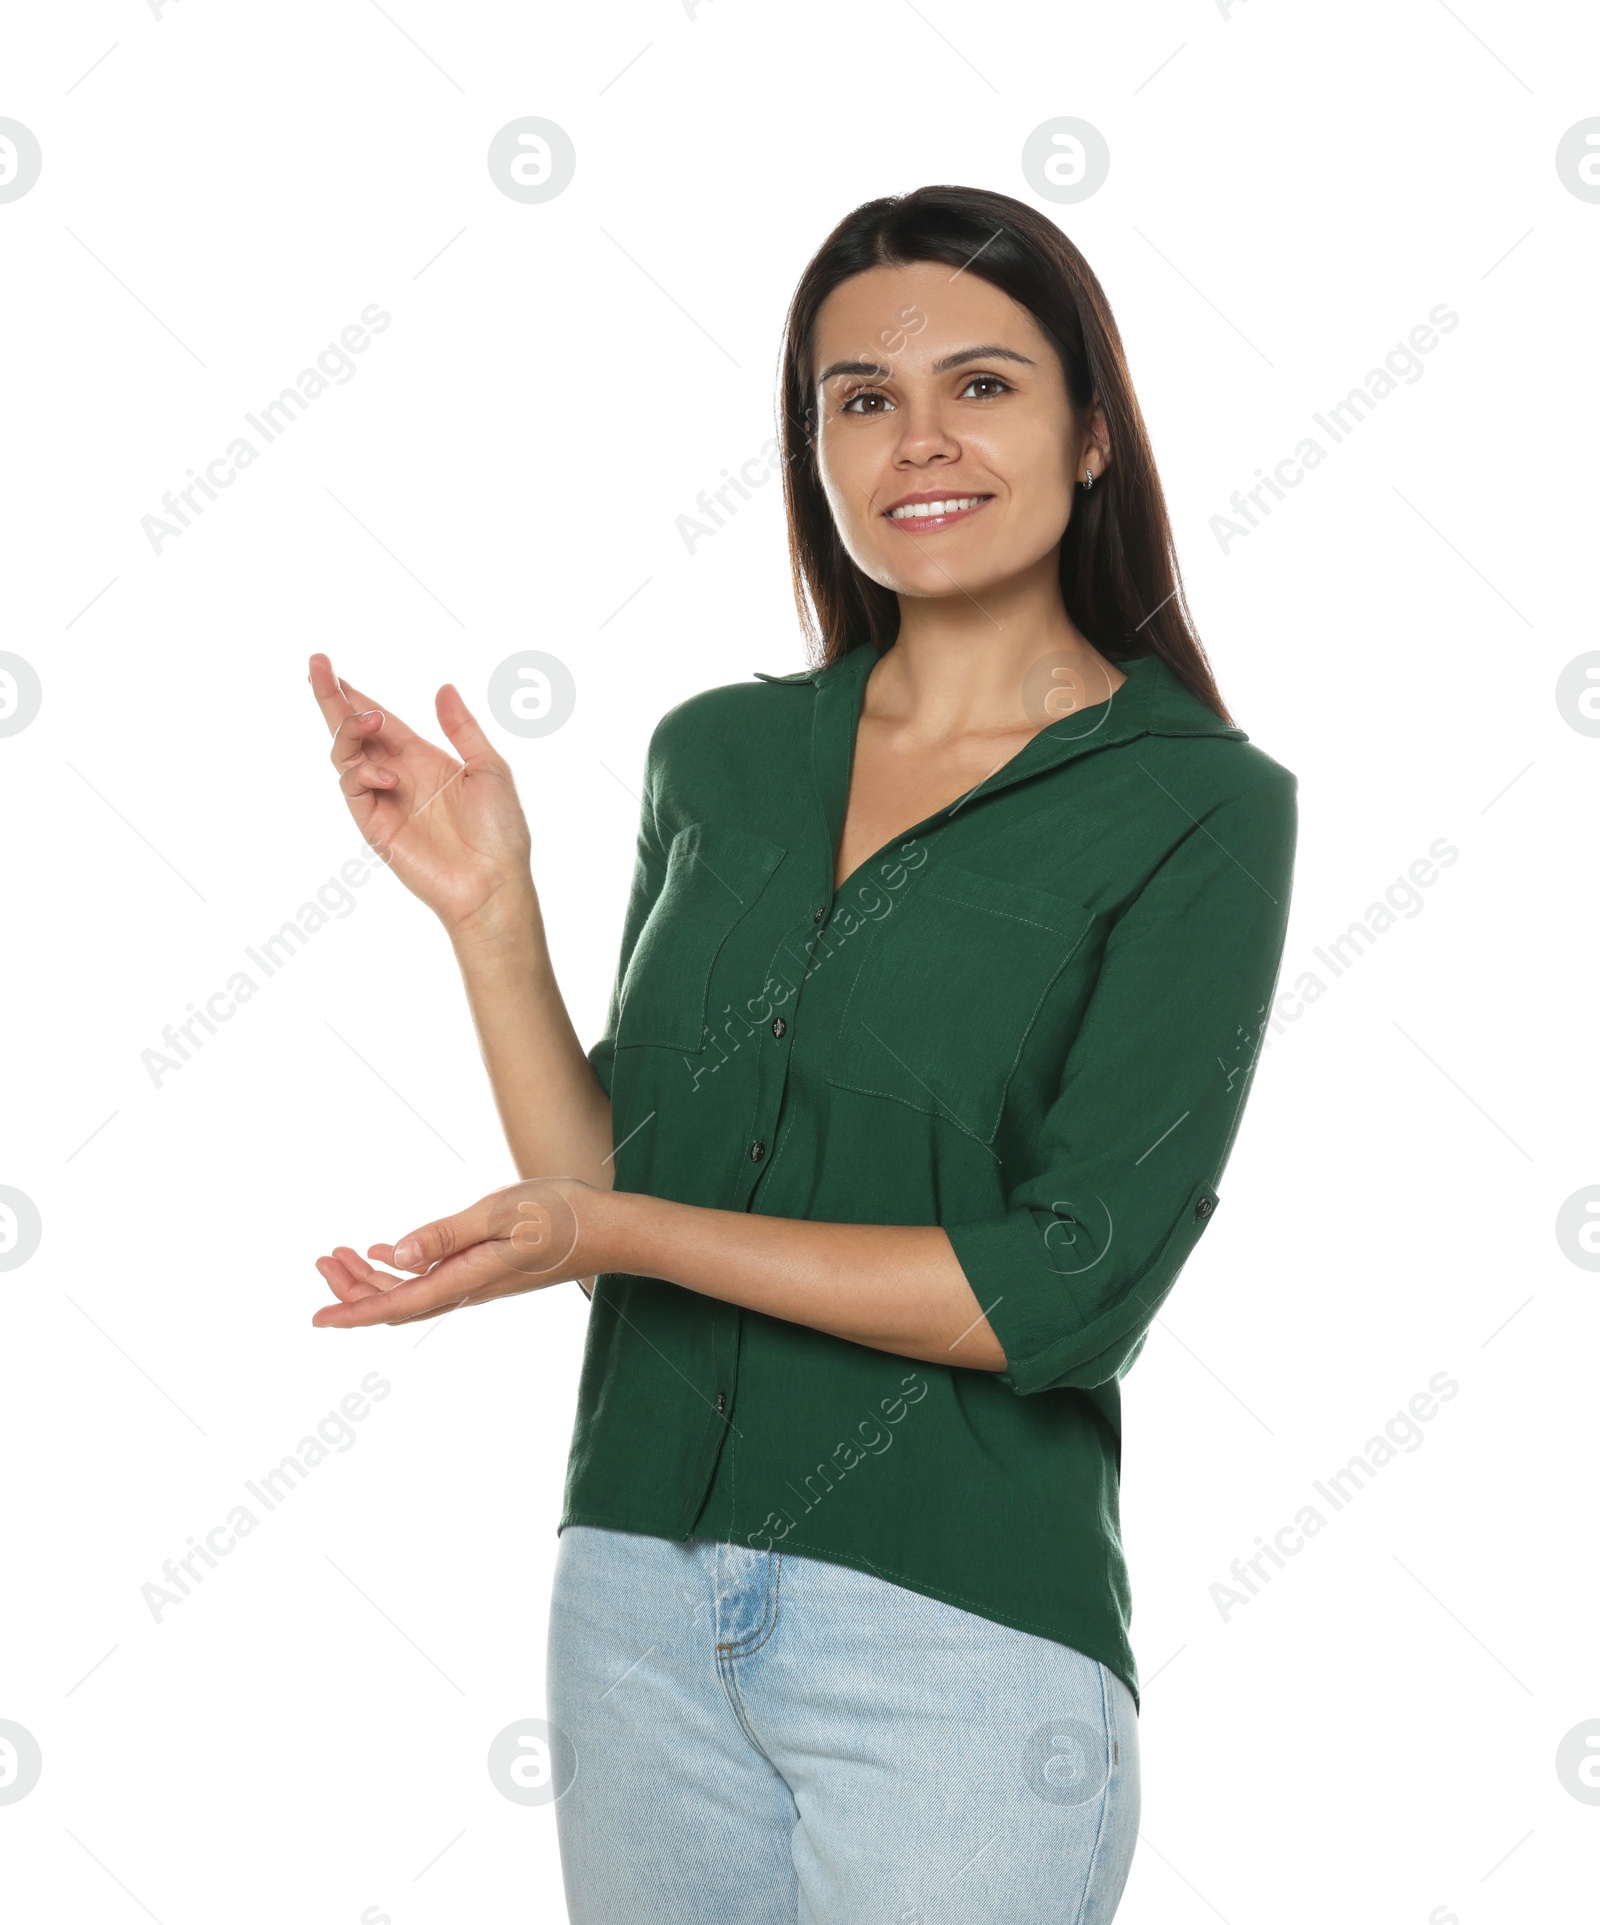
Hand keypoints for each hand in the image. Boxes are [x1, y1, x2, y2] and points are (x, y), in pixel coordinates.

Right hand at [308, 652, 535, 935]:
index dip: (357, 696)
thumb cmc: (500, 831)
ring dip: (350, 730)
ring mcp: (384, 800)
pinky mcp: (375, 825)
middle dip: (333, 699)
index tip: (331, 667)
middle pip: (353, 731)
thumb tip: (444, 689)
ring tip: (368, 719)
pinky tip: (388, 774)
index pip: (381, 721)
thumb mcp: (489, 768)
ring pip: (346, 755)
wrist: (494, 882)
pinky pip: (353, 788)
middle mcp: (399, 775)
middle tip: (317, 665)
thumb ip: (462, 729)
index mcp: (424, 759)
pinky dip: (363, 773)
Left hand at [311, 1176, 603, 1328]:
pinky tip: (388, 1252)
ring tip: (342, 1255)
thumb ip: (445, 1234)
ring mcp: (479, 1283)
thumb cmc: (564, 1216)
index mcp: (466, 1278)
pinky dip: (403, 1271)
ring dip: (374, 1279)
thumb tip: (394, 1257)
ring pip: (412, 1293)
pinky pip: (433, 1282)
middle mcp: (468, 1289)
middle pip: (397, 1303)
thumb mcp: (501, 1213)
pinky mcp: (488, 1272)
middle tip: (322, 1261)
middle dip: (353, 1290)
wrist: (614, 1232)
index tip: (317, 1317)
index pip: (397, 1305)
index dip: (353, 1311)